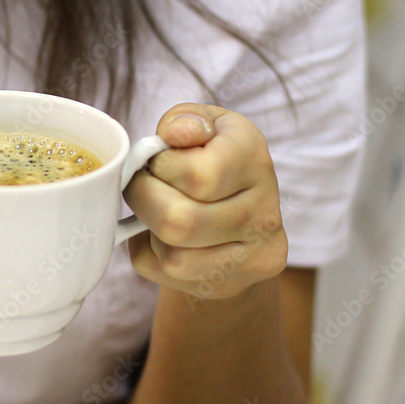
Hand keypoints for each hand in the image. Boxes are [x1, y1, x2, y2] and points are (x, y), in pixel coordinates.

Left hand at [123, 104, 287, 300]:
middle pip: (180, 222)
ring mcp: (254, 255)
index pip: (199, 175)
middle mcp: (264, 212)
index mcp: (254, 159)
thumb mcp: (201, 125)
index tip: (154, 161)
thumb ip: (184, 120)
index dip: (159, 167)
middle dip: (143, 201)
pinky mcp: (234, 284)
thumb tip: (175, 133)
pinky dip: (150, 256)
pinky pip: (166, 277)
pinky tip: (163, 237)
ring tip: (156, 211)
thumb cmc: (210, 159)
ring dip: (148, 233)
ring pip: (173, 258)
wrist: (239, 217)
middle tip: (140, 187)